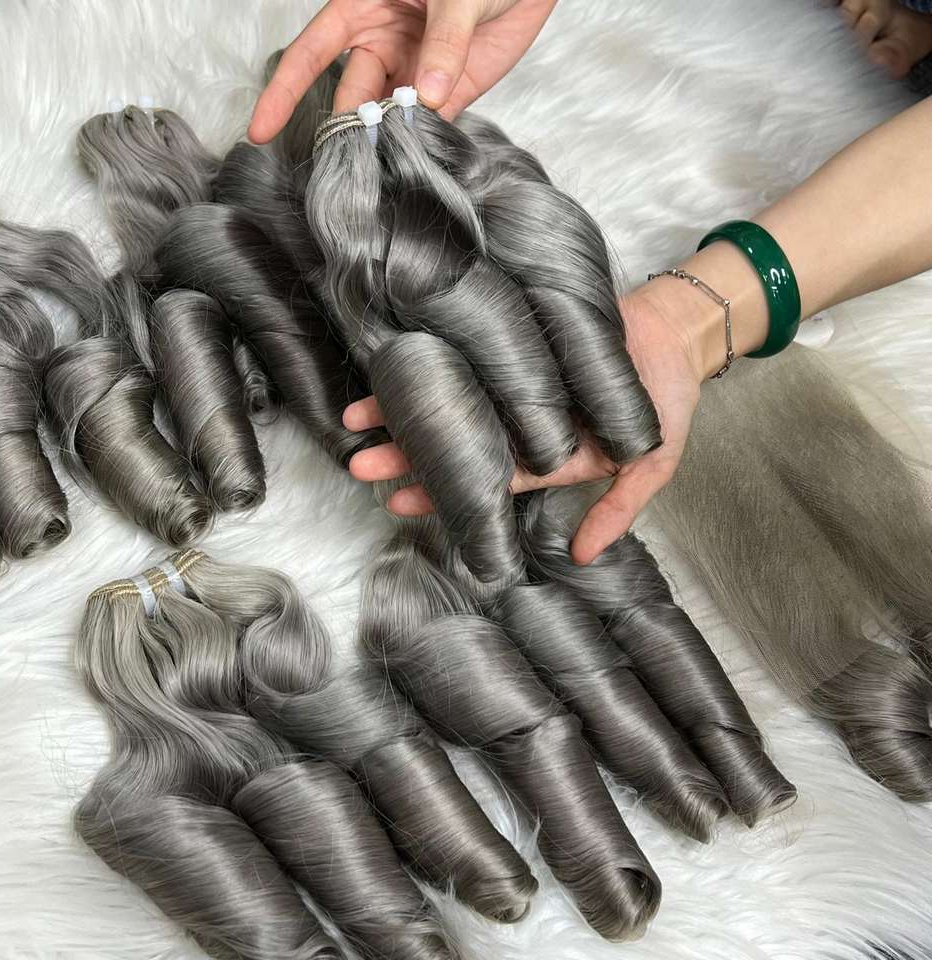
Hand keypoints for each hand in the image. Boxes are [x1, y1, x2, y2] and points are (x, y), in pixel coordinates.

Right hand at [248, 0, 557, 143]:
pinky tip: (423, 165)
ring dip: (388, 144)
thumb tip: (429, 98)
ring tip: (387, 175)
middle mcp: (382, 45)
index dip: (283, 92)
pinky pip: (430, 126)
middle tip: (352, 168)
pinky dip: (426, 146)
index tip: (260, 130)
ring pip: (389, 118)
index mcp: (363, 9)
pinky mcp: (449, 93)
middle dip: (349, 132)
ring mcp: (415, 72)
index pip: (310, 55)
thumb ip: (444, 41)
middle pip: (353, 98)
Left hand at [344, 282, 706, 564]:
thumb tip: (587, 556)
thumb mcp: (651, 462)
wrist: (677, 331)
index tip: (397, 500)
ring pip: (452, 394)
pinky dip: (435, 353)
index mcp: (546, 455)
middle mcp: (522, 419)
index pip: (485, 477)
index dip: (443, 489)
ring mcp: (514, 378)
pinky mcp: (516, 338)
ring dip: (407, 403)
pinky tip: (398, 358)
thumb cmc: (665, 400)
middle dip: (407, 452)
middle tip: (360, 463)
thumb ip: (619, 508)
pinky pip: (470, 347)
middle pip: (457, 439)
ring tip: (357, 413)